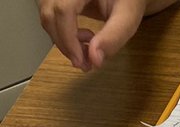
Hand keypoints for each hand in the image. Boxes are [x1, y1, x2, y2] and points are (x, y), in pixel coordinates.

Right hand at [35, 0, 155, 70]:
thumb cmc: (127, 0)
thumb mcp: (127, 17)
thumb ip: (113, 37)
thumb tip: (94, 60)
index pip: (62, 9)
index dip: (68, 39)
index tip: (81, 62)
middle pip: (49, 14)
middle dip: (65, 44)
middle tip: (86, 63)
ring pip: (47, 17)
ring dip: (64, 41)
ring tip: (89, 46)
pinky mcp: (57, 0)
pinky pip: (51, 18)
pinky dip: (63, 36)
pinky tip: (83, 38)